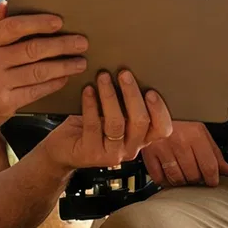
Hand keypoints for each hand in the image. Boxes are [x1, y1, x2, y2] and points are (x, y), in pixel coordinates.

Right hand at [0, 4, 88, 132]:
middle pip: (32, 50)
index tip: (59, 21)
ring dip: (64, 66)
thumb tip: (9, 2)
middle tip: (81, 42)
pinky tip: (65, 77)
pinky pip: (36, 91)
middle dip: (61, 45)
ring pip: (39, 72)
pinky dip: (54, 83)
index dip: (38, 23)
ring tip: (80, 61)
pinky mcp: (5, 105)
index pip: (13, 27)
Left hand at [39, 70, 172, 171]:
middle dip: (132, 94)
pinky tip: (88, 90)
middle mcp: (131, 148)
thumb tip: (130, 73)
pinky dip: (91, 104)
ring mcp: (112, 154)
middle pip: (140, 122)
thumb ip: (126, 104)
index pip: (162, 129)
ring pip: (116, 123)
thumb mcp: (115, 115)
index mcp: (142, 138)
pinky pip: (93, 125)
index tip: (151, 91)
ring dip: (110, 96)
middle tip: (124, 74)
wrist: (65, 148)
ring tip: (103, 77)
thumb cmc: (92, 126)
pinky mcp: (91, 153)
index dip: (160, 110)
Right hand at [141, 120, 227, 187]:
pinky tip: (168, 172)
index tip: (212, 181)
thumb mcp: (200, 130)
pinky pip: (159, 178)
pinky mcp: (148, 154)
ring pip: (177, 179)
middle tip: (195, 173)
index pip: (209, 167)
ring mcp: (162, 148)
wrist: (153, 109)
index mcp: (195, 135)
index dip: (212, 179)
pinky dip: (165, 180)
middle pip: (193, 176)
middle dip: (196, 179)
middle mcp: (179, 141)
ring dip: (181, 181)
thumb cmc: (179, 119)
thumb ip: (214, 152)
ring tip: (181, 172)